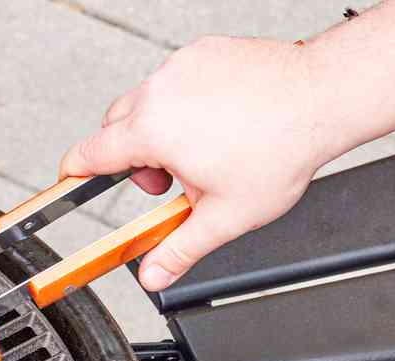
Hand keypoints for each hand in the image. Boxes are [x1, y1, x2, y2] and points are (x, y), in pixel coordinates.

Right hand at [61, 37, 349, 291]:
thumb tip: (154, 275)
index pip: (89, 153)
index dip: (75, 172)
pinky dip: (184, 102)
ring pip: (146, 102)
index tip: (70, 181)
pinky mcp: (203, 51)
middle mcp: (160, 91)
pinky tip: (217, 121)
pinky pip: (175, 79)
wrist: (324, 96)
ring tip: (199, 150)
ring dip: (158, 129)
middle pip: (114, 128)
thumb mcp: (223, 216)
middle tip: (168, 180)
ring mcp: (181, 66)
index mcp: (152, 131)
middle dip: (131, 158)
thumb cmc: (281, 148)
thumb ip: (179, 250)